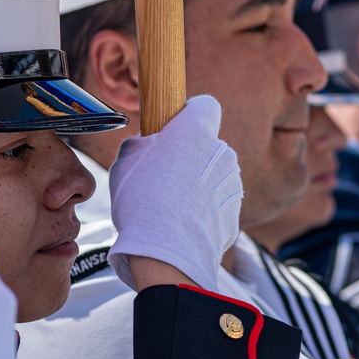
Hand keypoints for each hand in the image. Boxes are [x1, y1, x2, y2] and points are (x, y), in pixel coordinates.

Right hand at [107, 95, 241, 289]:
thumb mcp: (125, 159)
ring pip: (214, 177)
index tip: (173, 130)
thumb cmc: (143, 201)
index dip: (188, 116)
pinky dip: (203, 213)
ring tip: (169, 207)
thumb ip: (143, 144)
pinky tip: (181, 226)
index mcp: (196, 131)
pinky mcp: (234, 216)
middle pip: (208, 145)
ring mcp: (232, 185)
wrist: (166, 252)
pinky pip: (216, 207)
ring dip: (197, 186)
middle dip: (190, 156)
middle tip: (162, 176)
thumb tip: (147, 146)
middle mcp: (222, 152)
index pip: (205, 106)